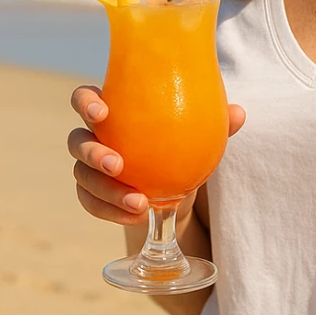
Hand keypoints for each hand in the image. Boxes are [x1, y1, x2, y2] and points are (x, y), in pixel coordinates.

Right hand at [68, 84, 245, 226]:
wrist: (176, 184)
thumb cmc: (181, 143)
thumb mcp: (198, 133)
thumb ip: (216, 122)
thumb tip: (238, 113)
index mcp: (115, 109)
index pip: (86, 99)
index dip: (86, 103)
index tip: (102, 112)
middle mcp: (97, 136)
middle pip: (77, 141)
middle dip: (93, 153)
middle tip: (118, 165)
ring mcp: (92, 168)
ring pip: (83, 177)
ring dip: (107, 192)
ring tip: (138, 203)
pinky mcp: (95, 195)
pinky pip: (91, 204)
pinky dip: (111, 212)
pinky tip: (136, 216)